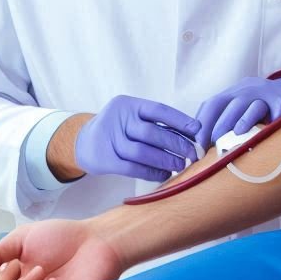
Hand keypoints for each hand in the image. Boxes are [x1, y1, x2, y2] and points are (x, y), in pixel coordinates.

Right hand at [76, 95, 200, 181]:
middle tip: (192, 154)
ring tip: (180, 165)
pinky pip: (133, 168)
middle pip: (152, 132)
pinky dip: (151, 172)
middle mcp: (118, 119)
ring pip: (143, 152)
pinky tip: (164, 174)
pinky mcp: (105, 160)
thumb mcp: (131, 116)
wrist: (83, 142)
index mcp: (128, 105)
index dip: (180, 120)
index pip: (158, 110)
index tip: (197, 130)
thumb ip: (154, 123)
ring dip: (165, 160)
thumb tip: (190, 134)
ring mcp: (109, 139)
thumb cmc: (117, 129)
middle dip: (176, 144)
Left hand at [195, 74, 280, 149]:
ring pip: (253, 105)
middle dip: (220, 125)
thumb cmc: (259, 107)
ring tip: (237, 135)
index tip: (198, 145)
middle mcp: (247, 90)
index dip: (203, 124)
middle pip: (230, 104)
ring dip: (244, 121)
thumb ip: (222, 122)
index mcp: (233, 93)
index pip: (212, 104)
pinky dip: (272, 121)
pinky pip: (278, 110)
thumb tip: (202, 147)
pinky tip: (267, 132)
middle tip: (214, 145)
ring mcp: (267, 93)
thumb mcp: (238, 108)